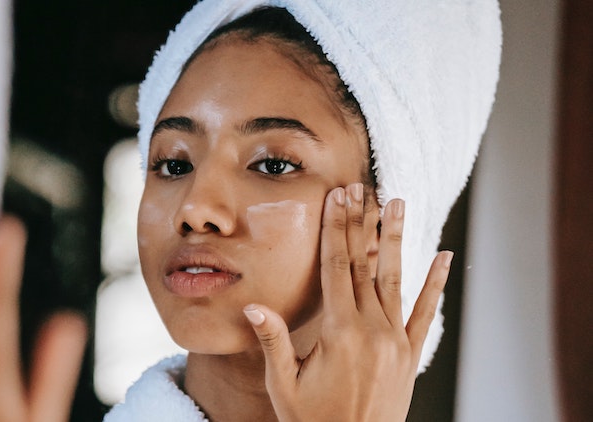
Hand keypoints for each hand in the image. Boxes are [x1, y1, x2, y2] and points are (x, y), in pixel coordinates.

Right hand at [243, 184, 451, 420]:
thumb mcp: (284, 385)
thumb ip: (274, 343)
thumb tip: (256, 307)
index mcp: (339, 333)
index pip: (337, 268)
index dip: (336, 230)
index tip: (338, 199)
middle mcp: (372, 331)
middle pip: (364, 264)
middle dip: (361, 223)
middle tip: (361, 188)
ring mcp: (395, 341)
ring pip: (395, 279)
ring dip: (395, 239)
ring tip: (398, 203)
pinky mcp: (410, 355)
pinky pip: (424, 313)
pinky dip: (435, 284)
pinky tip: (445, 257)